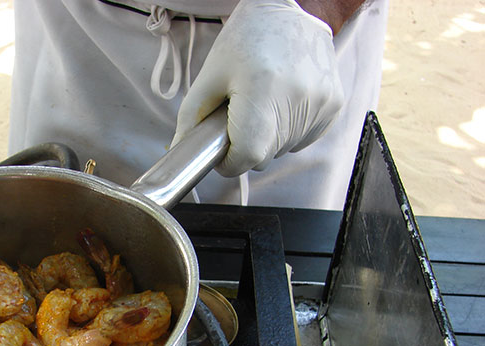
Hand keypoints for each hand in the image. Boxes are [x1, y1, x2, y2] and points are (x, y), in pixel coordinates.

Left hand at [172, 0, 343, 176]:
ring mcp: (321, 101)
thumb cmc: (244, 39)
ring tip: (263, 102)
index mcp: (263, 88)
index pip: (248, 155)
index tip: (222, 153)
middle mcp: (298, 96)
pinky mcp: (334, 103)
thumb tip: (182, 151)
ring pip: (283, 150)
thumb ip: (192, 118)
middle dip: (247, 147)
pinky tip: (281, 103)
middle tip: (239, 117)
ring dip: (268, 139)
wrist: (285, 12)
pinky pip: (303, 140)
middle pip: (265, 156)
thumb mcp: (209, 75)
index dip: (230, 161)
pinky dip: (288, 131)